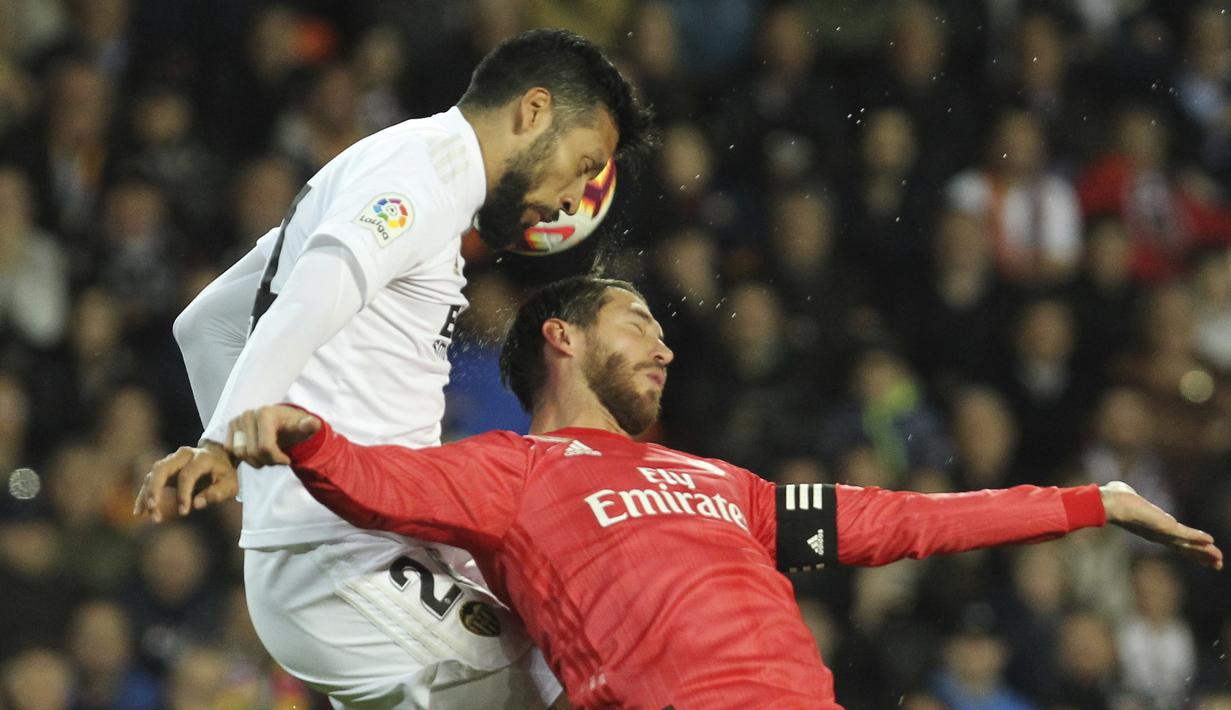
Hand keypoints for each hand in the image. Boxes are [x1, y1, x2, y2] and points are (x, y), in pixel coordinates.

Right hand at [134, 442, 237, 521]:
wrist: (219, 459)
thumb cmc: (225, 475)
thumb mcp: (230, 484)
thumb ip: (217, 493)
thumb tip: (197, 504)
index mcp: (202, 457)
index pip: (187, 474)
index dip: (184, 493)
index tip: (184, 512)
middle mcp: (183, 455)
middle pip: (162, 468)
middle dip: (155, 489)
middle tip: (153, 507)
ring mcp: (171, 460)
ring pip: (153, 474)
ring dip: (147, 494)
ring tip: (145, 514)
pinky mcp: (164, 469)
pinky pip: (150, 480)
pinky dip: (144, 495)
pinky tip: (139, 511)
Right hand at [228, 405, 320, 466]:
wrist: (282, 422)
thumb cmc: (293, 426)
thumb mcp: (304, 427)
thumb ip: (309, 426)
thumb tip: (312, 424)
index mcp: (265, 413)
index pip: (265, 448)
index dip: (277, 459)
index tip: (287, 460)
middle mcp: (248, 415)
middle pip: (252, 453)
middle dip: (267, 461)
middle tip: (278, 458)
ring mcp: (237, 421)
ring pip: (241, 454)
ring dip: (256, 461)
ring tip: (268, 454)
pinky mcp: (231, 429)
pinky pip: (232, 451)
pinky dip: (245, 457)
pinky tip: (257, 453)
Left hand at [1101, 481, 1223, 569]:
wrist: (1109, 504)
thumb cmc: (1113, 498)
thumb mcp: (1125, 496)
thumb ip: (1129, 495)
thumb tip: (1121, 489)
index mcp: (1151, 529)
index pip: (1174, 541)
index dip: (1188, 547)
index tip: (1199, 554)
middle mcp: (1158, 535)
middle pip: (1185, 548)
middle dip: (1201, 556)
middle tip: (1216, 564)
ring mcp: (1162, 533)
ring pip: (1189, 545)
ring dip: (1206, 552)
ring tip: (1219, 560)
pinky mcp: (1166, 528)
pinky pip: (1187, 534)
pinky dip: (1199, 538)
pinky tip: (1211, 542)